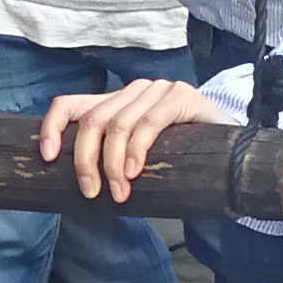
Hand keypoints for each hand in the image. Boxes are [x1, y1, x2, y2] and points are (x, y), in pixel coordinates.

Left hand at [36, 75, 216, 202]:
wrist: (234, 153)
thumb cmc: (181, 160)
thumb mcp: (137, 159)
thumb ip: (111, 159)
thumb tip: (77, 185)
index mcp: (115, 103)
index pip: (70, 104)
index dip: (52, 128)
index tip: (47, 157)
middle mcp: (133, 91)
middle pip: (92, 120)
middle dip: (85, 159)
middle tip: (91, 192)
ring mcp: (158, 90)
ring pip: (117, 124)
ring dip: (112, 164)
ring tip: (118, 192)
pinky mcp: (181, 96)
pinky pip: (148, 123)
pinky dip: (136, 150)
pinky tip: (134, 172)